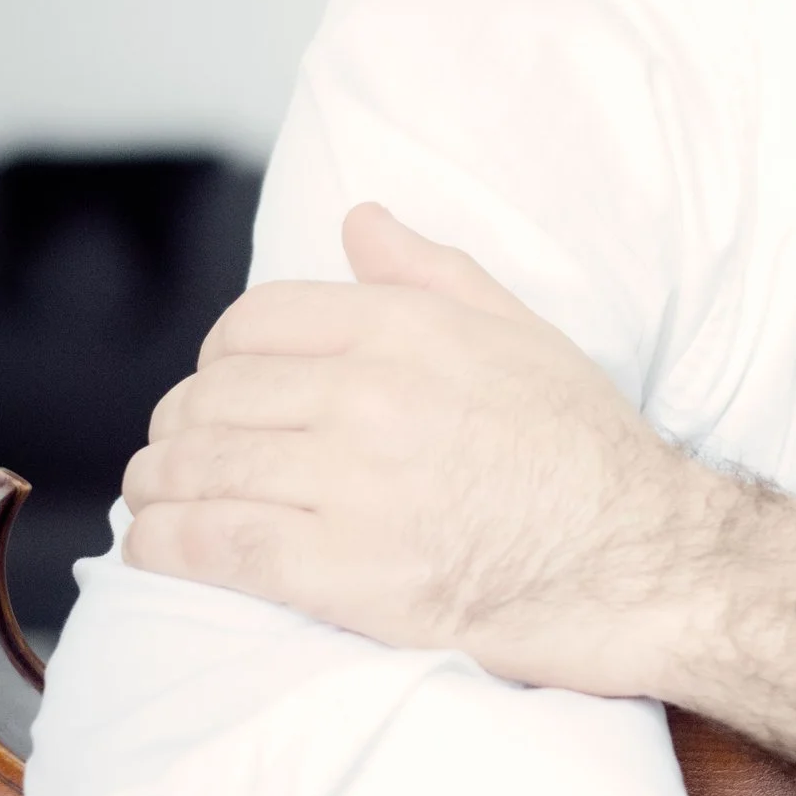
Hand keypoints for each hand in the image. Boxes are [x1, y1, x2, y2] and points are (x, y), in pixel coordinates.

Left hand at [122, 204, 725, 694]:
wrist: (640, 564)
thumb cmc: (591, 454)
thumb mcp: (524, 337)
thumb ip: (433, 275)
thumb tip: (361, 223)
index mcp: (407, 331)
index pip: (253, 324)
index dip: (218, 358)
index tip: (219, 388)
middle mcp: (369, 398)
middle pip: (213, 398)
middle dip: (178, 426)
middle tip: (176, 451)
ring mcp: (350, 486)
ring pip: (198, 470)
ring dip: (157, 485)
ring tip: (155, 498)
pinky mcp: (340, 573)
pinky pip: (213, 545)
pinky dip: (164, 544)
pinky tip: (154, 547)